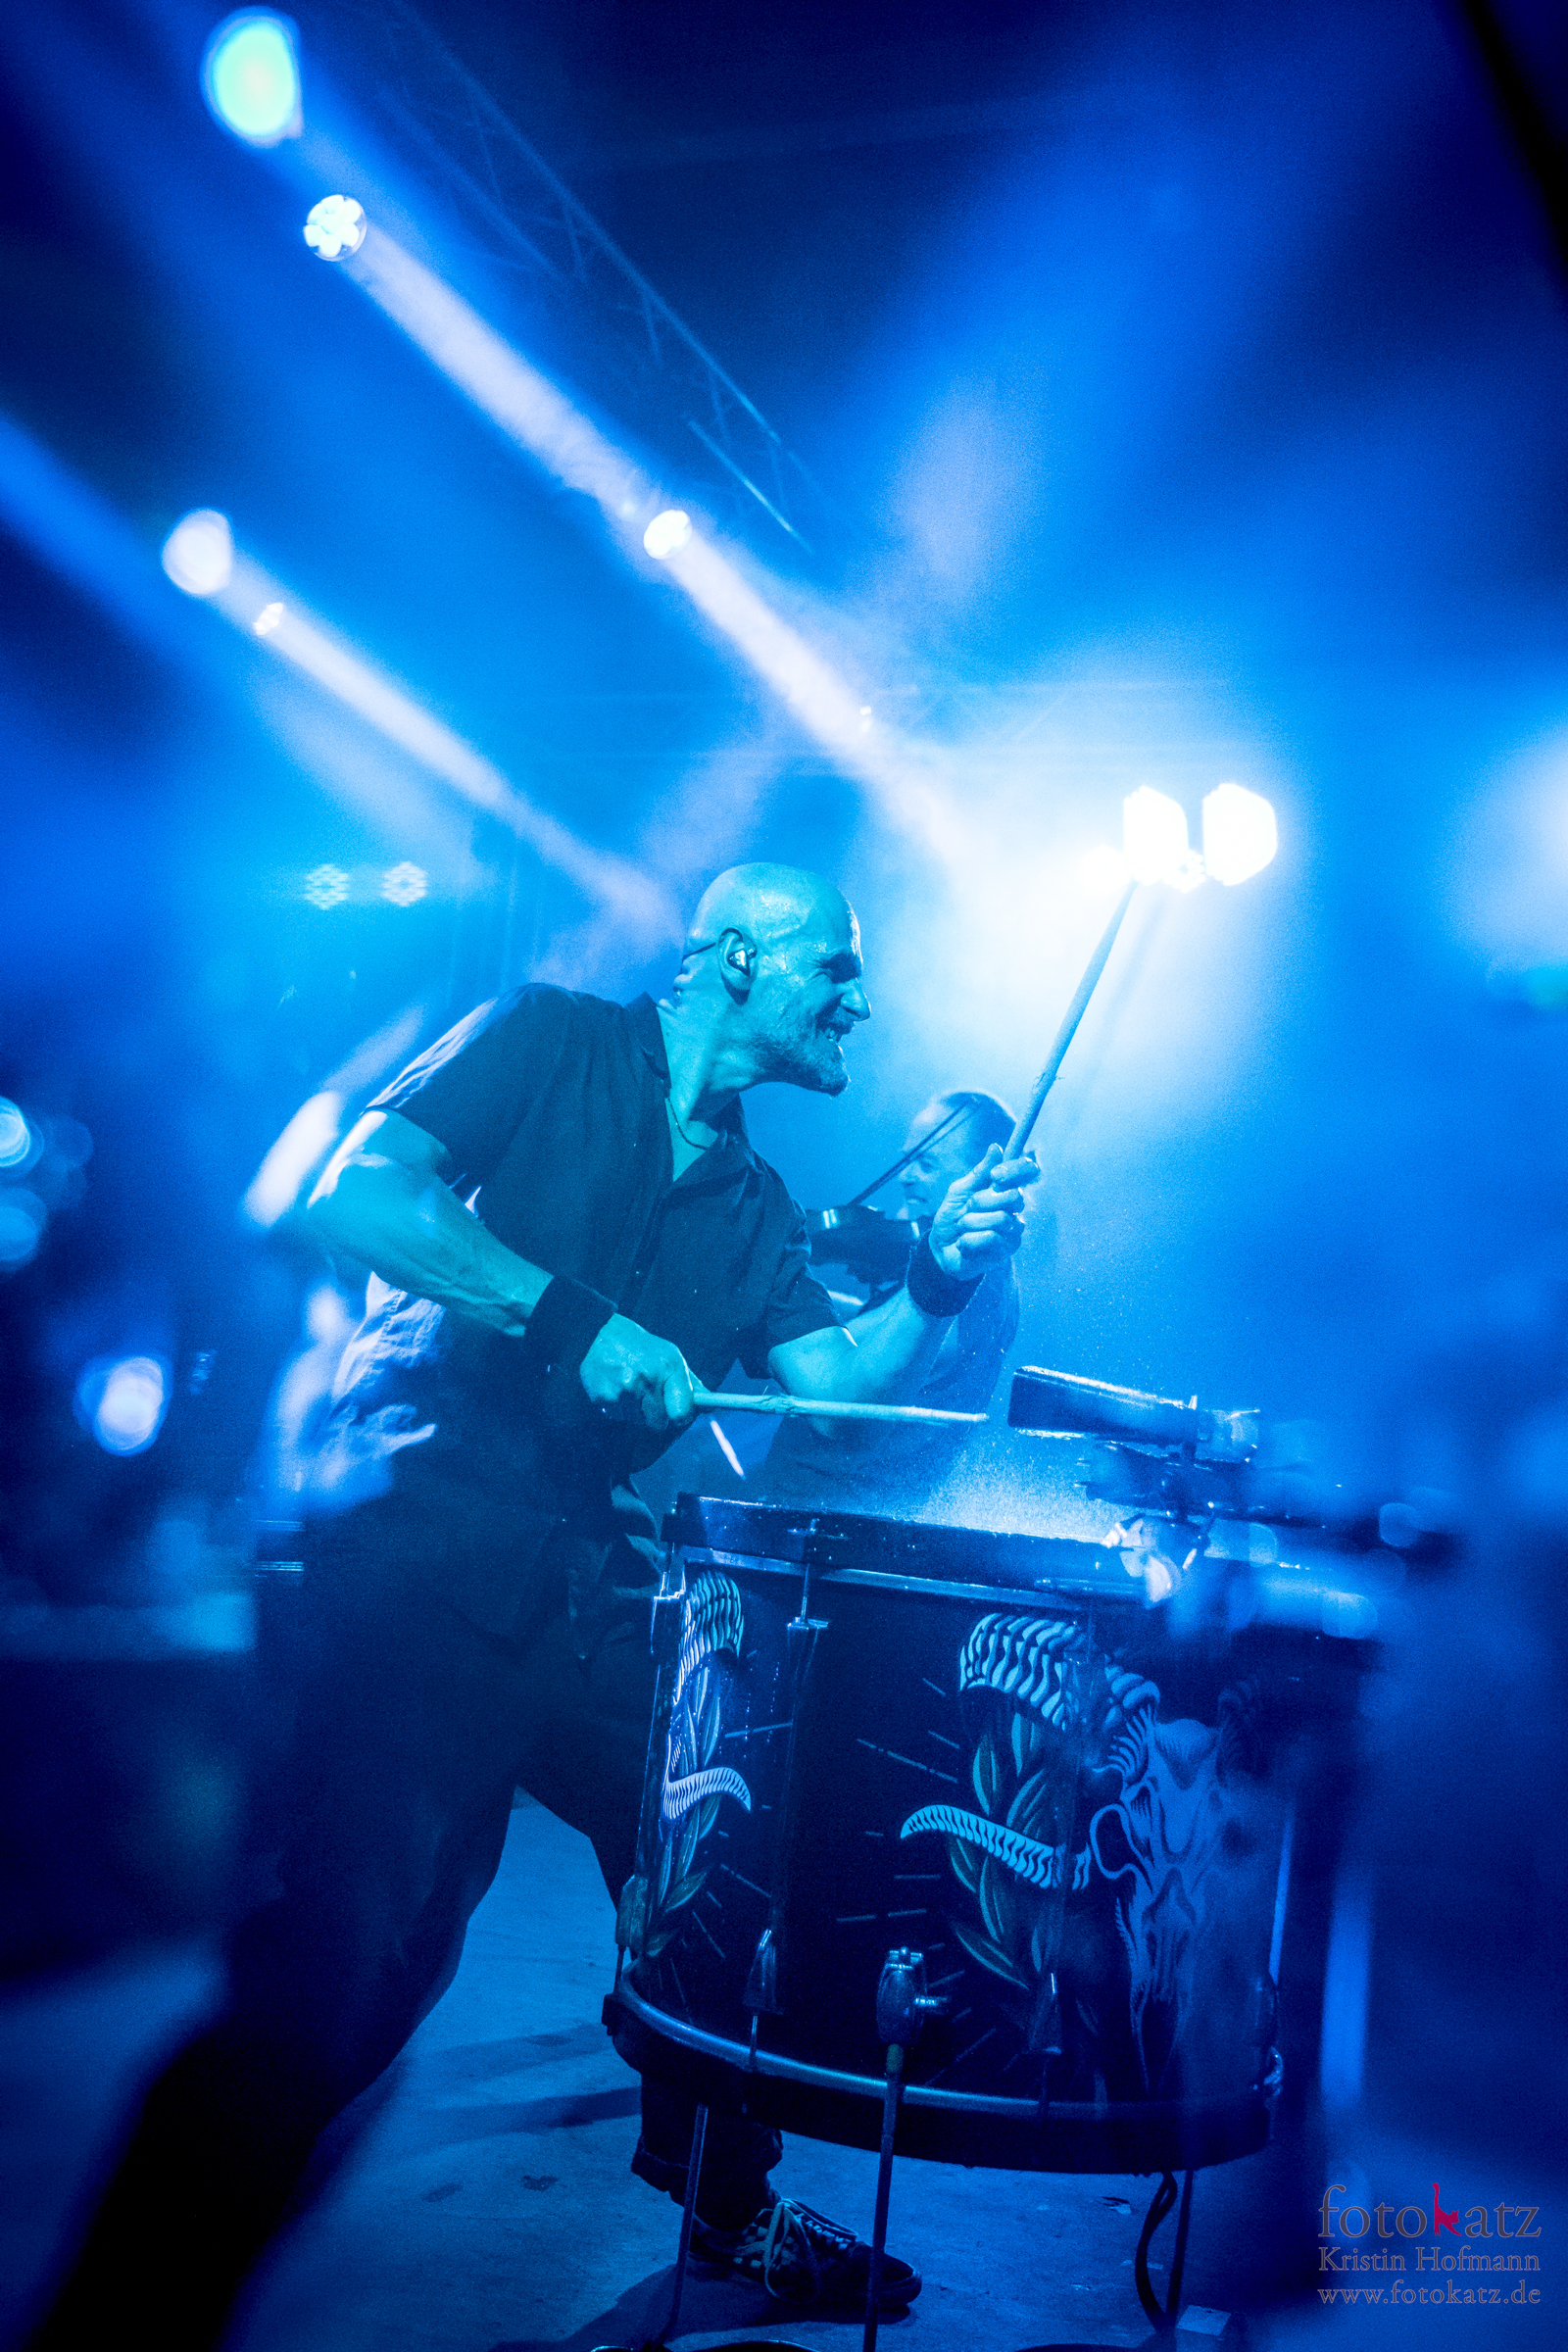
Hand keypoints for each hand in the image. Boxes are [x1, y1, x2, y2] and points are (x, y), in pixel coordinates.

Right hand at [579, 1314, 695, 1432]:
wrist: (597, 1335)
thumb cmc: (640, 1348)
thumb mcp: (670, 1356)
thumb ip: (690, 1383)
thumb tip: (710, 1406)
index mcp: (666, 1368)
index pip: (681, 1413)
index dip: (681, 1417)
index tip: (679, 1414)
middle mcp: (644, 1381)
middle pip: (659, 1423)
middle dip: (656, 1415)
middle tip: (649, 1397)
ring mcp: (622, 1392)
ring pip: (638, 1421)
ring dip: (636, 1411)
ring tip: (630, 1388)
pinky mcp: (603, 1399)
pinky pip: (618, 1417)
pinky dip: (619, 1408)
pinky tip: (617, 1389)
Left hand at [927, 1145, 1037, 1275]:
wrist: (940, 1248)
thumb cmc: (952, 1217)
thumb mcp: (959, 1191)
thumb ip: (979, 1173)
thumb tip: (996, 1148)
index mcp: (1004, 1190)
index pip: (1025, 1172)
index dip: (1014, 1170)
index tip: (995, 1175)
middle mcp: (1014, 1209)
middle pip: (1014, 1196)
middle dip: (982, 1201)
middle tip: (968, 1209)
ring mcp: (1013, 1230)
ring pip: (1000, 1219)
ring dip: (971, 1223)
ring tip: (963, 1229)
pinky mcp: (1007, 1250)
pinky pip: (991, 1238)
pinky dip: (970, 1240)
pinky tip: (966, 1244)